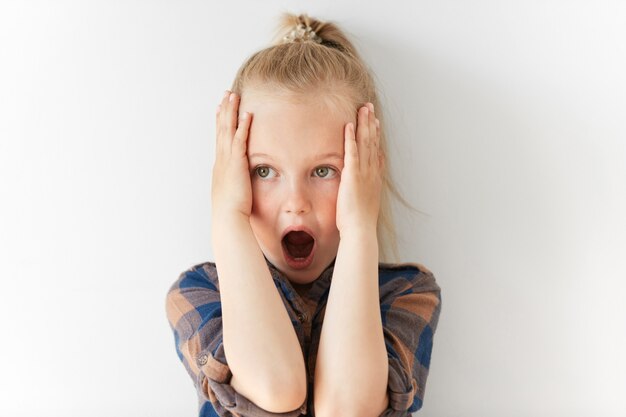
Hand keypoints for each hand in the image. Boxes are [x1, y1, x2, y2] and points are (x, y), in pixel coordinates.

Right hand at [211, 91, 252, 219]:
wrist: (228, 218)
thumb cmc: (230, 211)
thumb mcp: (231, 193)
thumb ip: (234, 184)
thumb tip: (237, 184)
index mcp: (219, 166)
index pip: (220, 139)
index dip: (220, 123)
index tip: (220, 109)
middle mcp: (221, 160)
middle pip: (221, 129)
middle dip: (223, 111)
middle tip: (226, 94)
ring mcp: (227, 160)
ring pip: (228, 130)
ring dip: (231, 111)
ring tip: (233, 95)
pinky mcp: (236, 163)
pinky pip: (240, 140)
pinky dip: (243, 126)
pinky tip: (246, 114)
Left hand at [336, 102, 383, 234]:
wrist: (360, 229)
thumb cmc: (360, 220)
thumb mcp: (367, 201)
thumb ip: (367, 188)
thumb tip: (367, 182)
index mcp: (375, 177)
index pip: (376, 150)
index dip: (376, 134)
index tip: (375, 122)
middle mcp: (372, 172)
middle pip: (372, 142)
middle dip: (370, 123)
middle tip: (369, 107)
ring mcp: (363, 172)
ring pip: (365, 143)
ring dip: (363, 124)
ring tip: (362, 109)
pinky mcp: (352, 175)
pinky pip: (352, 152)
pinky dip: (351, 138)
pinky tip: (349, 125)